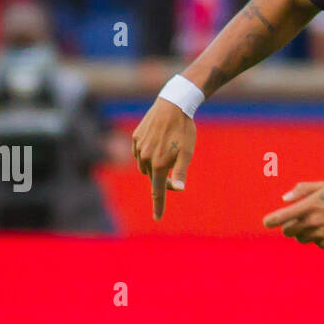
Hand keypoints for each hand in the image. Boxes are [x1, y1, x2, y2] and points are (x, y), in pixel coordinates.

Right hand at [131, 97, 195, 220]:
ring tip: (168, 150)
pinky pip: (139, 152)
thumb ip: (180, 172)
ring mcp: (138, 147)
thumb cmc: (184, 130)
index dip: (159, 206)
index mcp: (159, 165)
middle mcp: (146, 158)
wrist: (172, 105)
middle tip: (176, 167)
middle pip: (152, 177)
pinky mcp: (135, 137)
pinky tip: (158, 142)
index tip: (158, 218)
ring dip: (154, 165)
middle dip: (162, 178)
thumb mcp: (187, 153)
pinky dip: (147, 153)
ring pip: (144, 165)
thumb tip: (178, 189)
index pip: (158, 191)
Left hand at [264, 181, 323, 247]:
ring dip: (304, 233)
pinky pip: (316, 243)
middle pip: (288, 231)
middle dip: (289, 227)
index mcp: (308, 206)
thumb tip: (284, 199)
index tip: (266, 222)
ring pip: (301, 239)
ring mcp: (320, 234)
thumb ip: (302, 189)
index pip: (282, 217)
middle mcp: (312, 222)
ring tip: (318, 223)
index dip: (271, 221)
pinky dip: (319, 238)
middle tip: (298, 221)